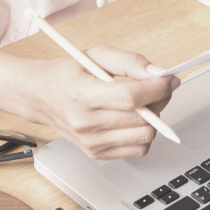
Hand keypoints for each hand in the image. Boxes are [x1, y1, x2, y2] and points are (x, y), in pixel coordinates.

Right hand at [16, 46, 179, 159]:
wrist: (39, 97)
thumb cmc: (66, 74)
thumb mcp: (95, 55)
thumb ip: (129, 61)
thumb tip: (158, 73)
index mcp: (83, 94)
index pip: (130, 98)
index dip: (158, 88)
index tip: (170, 80)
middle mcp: (86, 123)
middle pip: (142, 120)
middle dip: (160, 101)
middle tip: (157, 89)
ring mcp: (91, 142)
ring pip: (144, 137)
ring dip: (154, 120)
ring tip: (143, 105)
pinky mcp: (96, 153)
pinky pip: (137, 150)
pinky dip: (142, 135)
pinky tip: (132, 121)